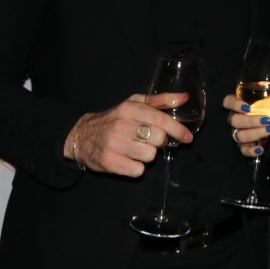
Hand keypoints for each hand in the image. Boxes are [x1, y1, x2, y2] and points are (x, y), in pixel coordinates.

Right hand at [65, 93, 191, 177]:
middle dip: (158, 142)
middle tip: (148, 140)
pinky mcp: (110, 162)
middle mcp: (121, 125)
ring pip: (150, 156)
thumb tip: (184, 98)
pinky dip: (137, 167)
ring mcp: (115, 144)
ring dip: (147, 155)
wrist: (82, 136)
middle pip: (158, 139)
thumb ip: (160, 101)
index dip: (177, 129)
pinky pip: (138, 170)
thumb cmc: (114, 119)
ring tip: (135, 149)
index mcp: (129, 109)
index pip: (160, 119)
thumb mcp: (133, 104)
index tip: (188, 137)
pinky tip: (128, 159)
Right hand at [223, 91, 269, 157]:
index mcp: (240, 104)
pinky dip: (251, 151)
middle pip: (234, 120)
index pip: (228, 102)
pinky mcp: (243, 146)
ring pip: (238, 135)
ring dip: (254, 133)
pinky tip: (261, 149)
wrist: (268, 124)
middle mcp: (235, 118)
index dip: (234, 104)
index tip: (248, 107)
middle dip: (250, 120)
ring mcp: (237, 133)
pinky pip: (242, 150)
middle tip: (267, 119)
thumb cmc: (268, 110)